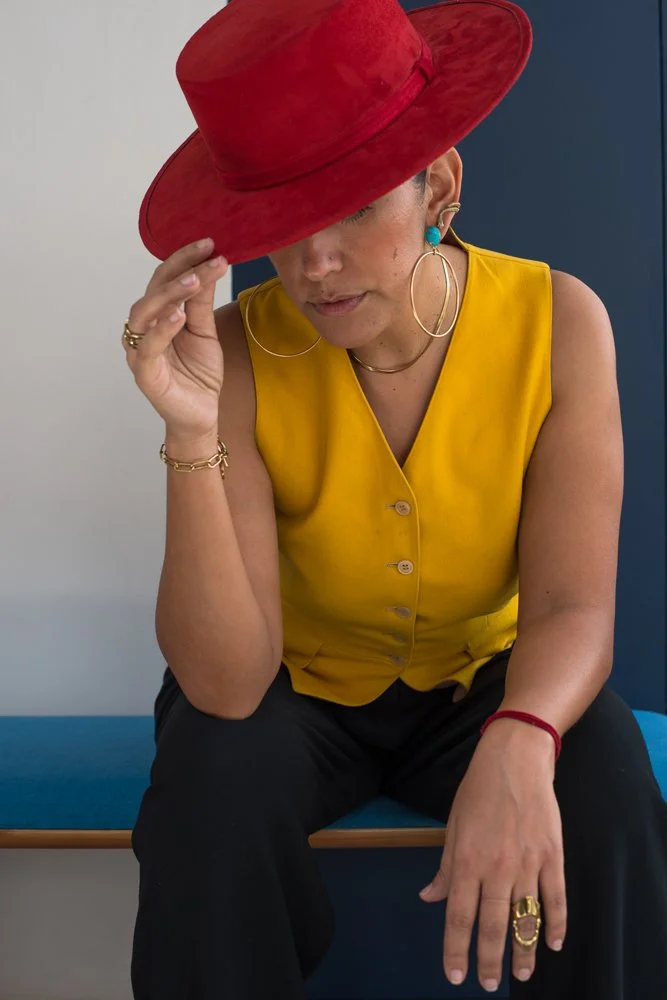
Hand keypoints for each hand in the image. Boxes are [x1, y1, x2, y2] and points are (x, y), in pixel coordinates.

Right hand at [123, 238, 228, 440]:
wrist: (201, 415)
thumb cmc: (199, 375)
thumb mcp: (206, 332)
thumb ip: (202, 303)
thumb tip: (210, 264)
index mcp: (156, 316)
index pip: (166, 279)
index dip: (185, 259)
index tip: (211, 242)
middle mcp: (143, 328)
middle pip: (154, 289)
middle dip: (181, 268)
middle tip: (207, 252)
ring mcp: (140, 350)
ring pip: (145, 313)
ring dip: (170, 294)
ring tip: (194, 280)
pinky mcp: (145, 373)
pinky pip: (148, 346)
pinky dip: (162, 329)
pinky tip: (179, 316)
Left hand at [419, 721, 566, 991]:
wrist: (515, 758)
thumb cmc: (478, 789)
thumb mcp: (453, 824)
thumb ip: (445, 866)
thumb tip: (429, 897)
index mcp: (467, 860)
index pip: (459, 915)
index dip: (456, 949)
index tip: (455, 975)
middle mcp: (496, 868)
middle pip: (492, 924)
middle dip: (488, 959)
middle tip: (488, 984)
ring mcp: (527, 863)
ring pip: (525, 917)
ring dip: (522, 950)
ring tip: (520, 975)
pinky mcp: (552, 855)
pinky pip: (556, 897)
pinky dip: (556, 922)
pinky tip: (552, 942)